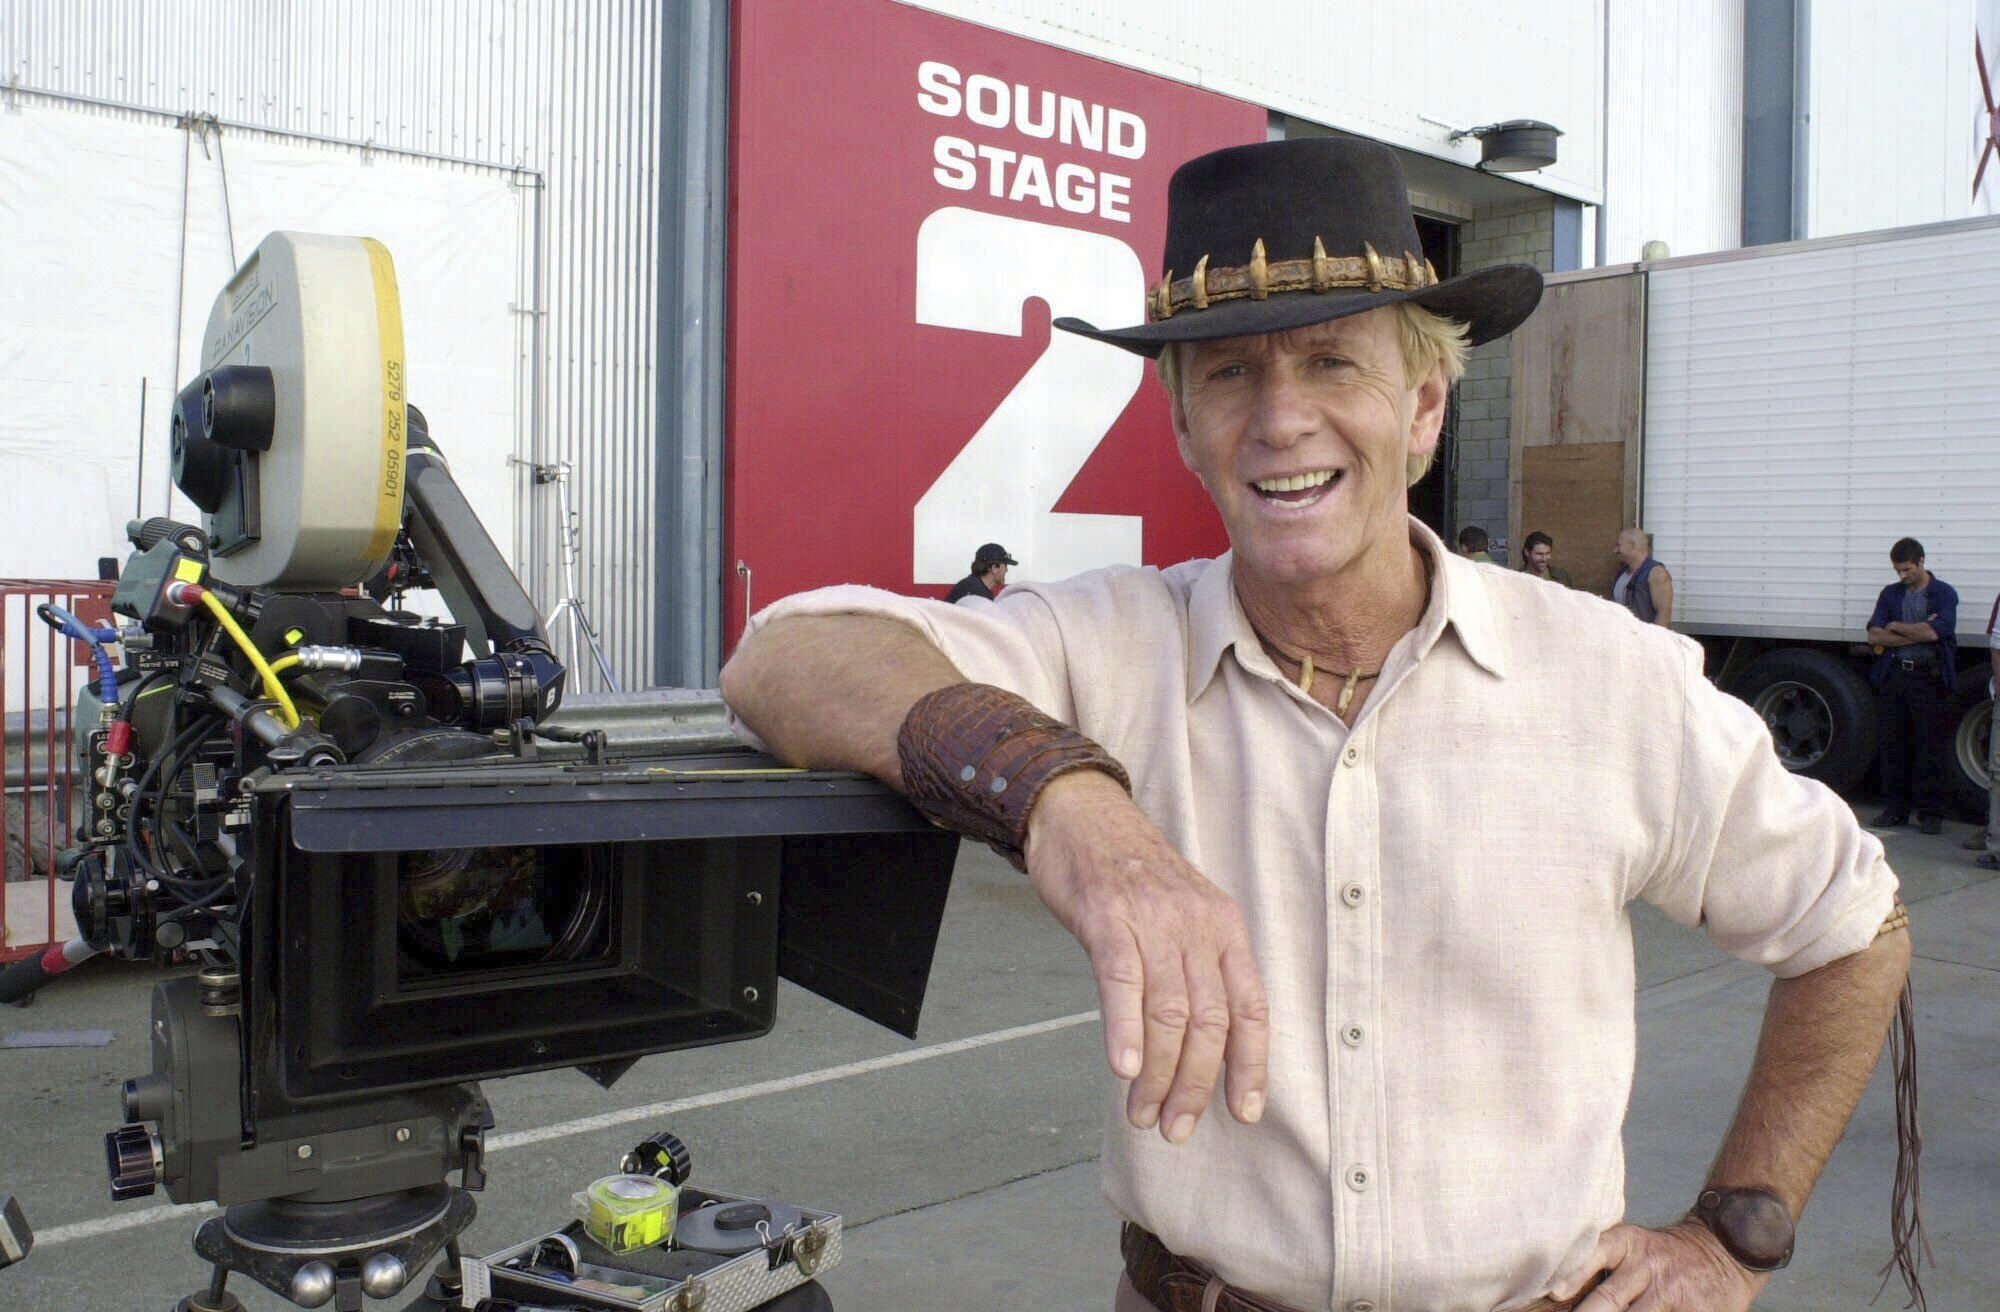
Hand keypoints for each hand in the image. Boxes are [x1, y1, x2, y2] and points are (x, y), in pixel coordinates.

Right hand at [1022, 770, 1268, 1141]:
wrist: (1080, 813)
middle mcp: (1197, 924)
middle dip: (1195, 1084)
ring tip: (1142, 1114)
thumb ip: (1195, 966)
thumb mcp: (1181, 912)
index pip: (1251, 1007)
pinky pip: (1124, 983)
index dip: (1251, 1066)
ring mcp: (1153, 920)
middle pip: (1210, 1021)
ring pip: (1169, 1012)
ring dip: (1157, 1074)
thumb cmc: (1128, 872)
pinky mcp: (1109, 918)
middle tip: (1175, 1127)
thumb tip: (1198, 1042)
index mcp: (1225, 926)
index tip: (1242, 1113)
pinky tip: (1122, 1069)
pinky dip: (1126, 1031)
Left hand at [1552, 1221, 1767, 1311]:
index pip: (1596, 1254)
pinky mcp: (1696, 1311)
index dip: (1575, 1274)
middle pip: (1610, 1299)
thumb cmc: (1665, 1255)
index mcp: (1628, 1244)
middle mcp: (1648, 1265)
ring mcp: (1672, 1290)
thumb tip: (1558, 1295)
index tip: (1555, 1293)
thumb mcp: (1635, 1246)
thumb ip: (1600, 1265)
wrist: (1725, 1247)